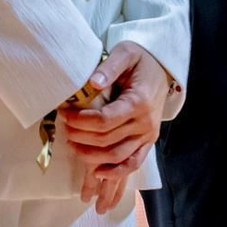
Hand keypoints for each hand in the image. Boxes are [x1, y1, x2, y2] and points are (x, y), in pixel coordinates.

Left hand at [59, 41, 171, 211]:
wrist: (161, 70)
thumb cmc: (140, 60)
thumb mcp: (125, 53)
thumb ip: (109, 67)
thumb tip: (92, 82)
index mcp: (139, 101)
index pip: (104, 120)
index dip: (80, 120)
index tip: (64, 113)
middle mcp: (145, 123)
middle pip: (106, 139)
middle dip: (80, 135)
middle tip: (64, 127)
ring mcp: (148, 135)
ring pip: (116, 156)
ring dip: (91, 156)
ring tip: (72, 145)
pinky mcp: (148, 143)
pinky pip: (133, 163)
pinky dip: (115, 173)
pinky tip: (97, 174)